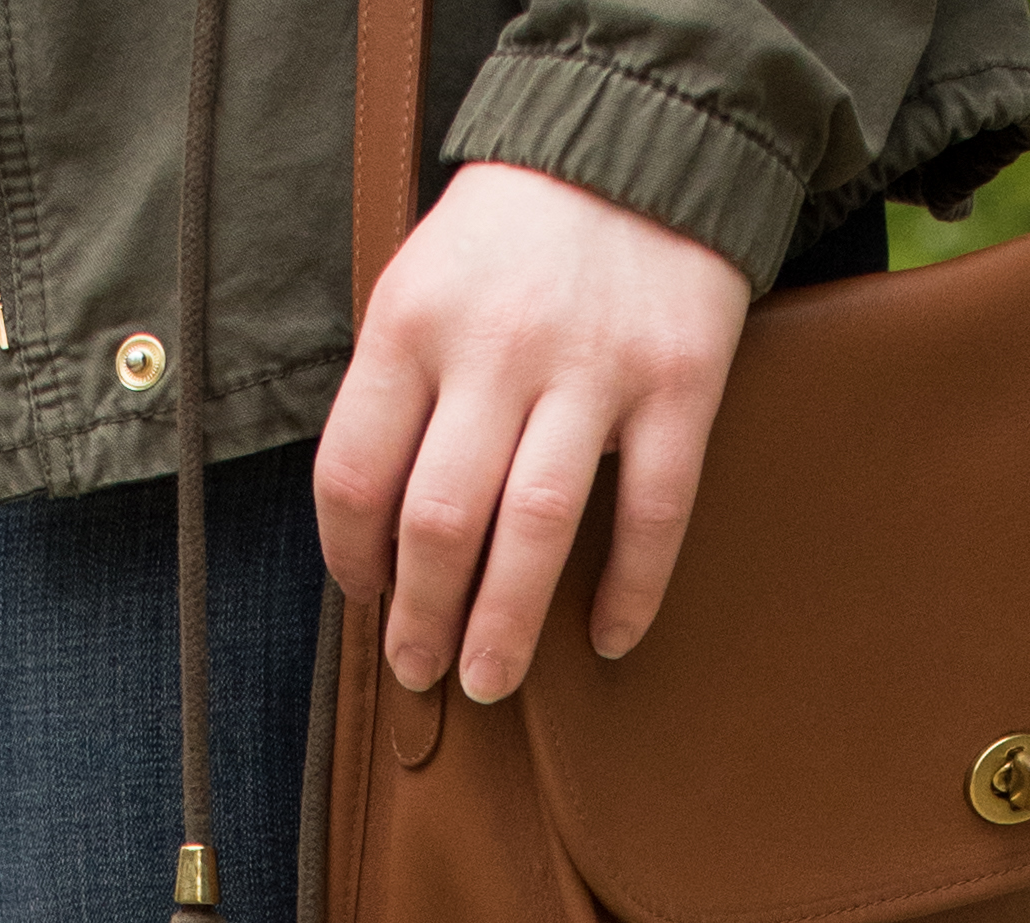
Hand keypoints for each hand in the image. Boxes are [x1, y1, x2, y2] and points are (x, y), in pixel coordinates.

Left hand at [313, 159, 749, 704]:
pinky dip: (630, 588)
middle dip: (422, 616)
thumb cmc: (515, 235)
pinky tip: (610, 638)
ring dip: (506, 623)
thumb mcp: (424, 282)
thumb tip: (377, 531)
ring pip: (536, 526)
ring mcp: (593, 366)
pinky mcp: (678, 380)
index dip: (351, 558)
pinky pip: (653, 510)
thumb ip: (399, 389)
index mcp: (413, 321)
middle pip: (440, 519)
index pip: (355, 472)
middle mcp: (497, 346)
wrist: (641, 136)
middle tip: (421, 670)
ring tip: (488, 679)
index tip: (367, 598)